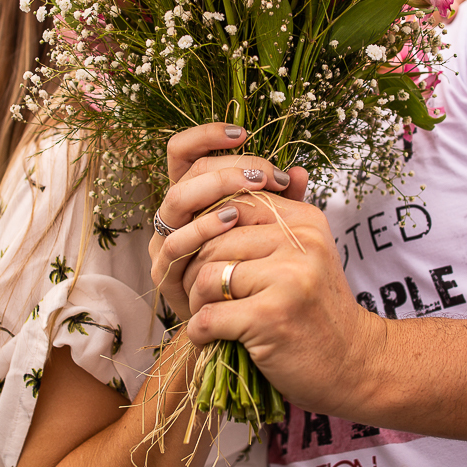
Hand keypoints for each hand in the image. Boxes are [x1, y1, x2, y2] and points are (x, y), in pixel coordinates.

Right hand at [149, 123, 308, 320]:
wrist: (246, 333)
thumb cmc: (258, 275)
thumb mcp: (274, 234)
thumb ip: (283, 204)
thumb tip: (301, 170)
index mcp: (194, 198)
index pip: (184, 153)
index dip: (205, 136)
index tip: (241, 133)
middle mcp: (174, 216)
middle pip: (186, 173)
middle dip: (227, 166)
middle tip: (266, 174)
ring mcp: (165, 243)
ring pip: (176, 201)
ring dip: (215, 190)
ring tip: (254, 189)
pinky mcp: (165, 274)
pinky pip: (175, 242)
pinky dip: (202, 227)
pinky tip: (232, 221)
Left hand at [179, 193, 379, 417]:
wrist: (352, 362)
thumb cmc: (315, 309)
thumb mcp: (305, 256)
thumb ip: (275, 222)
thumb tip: (260, 179)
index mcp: (305, 221)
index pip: (234, 205)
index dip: (208, 233)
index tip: (210, 260)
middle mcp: (299, 242)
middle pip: (213, 243)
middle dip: (195, 273)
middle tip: (203, 297)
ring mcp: (287, 279)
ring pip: (207, 277)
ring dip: (197, 303)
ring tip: (211, 316)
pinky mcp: (270, 317)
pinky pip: (208, 316)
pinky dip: (201, 332)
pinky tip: (213, 338)